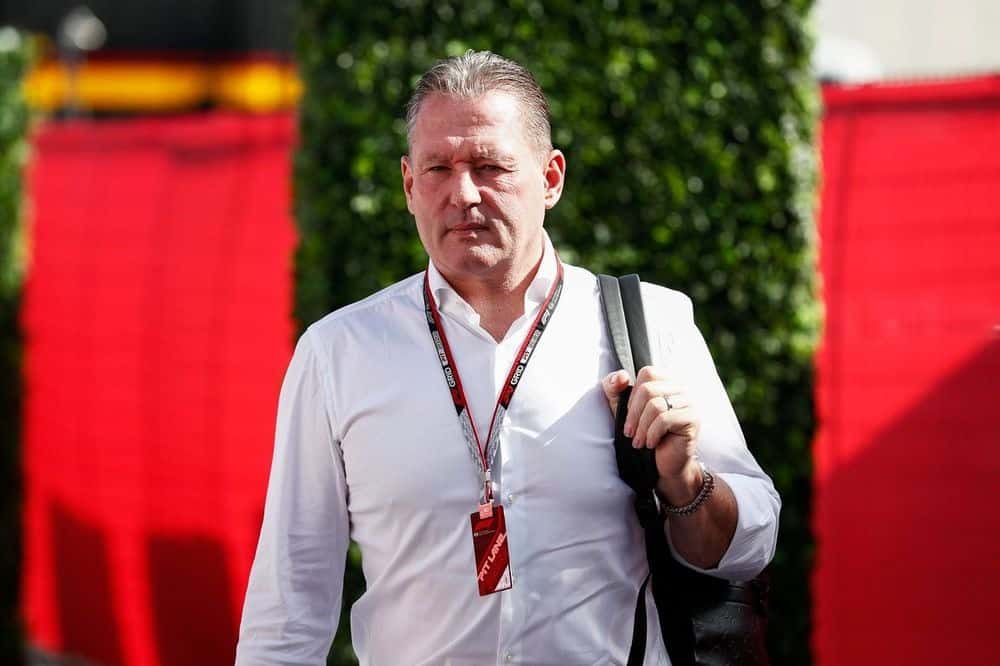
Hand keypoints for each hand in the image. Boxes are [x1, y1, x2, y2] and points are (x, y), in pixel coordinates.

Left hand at [601, 366, 701, 499]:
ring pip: (656, 406)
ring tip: (638, 441)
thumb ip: (614, 387)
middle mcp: (681, 387)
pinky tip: (651, 443)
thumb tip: (620, 376)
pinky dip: (652, 434)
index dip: (633, 395)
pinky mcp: (693, 419)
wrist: (661, 462)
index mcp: (666, 380)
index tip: (629, 414)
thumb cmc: (642, 432)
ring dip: (641, 427)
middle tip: (629, 432)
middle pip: (648, 389)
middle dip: (633, 414)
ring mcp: (689, 402)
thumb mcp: (620, 407)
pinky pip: (664, 420)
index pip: (647, 373)